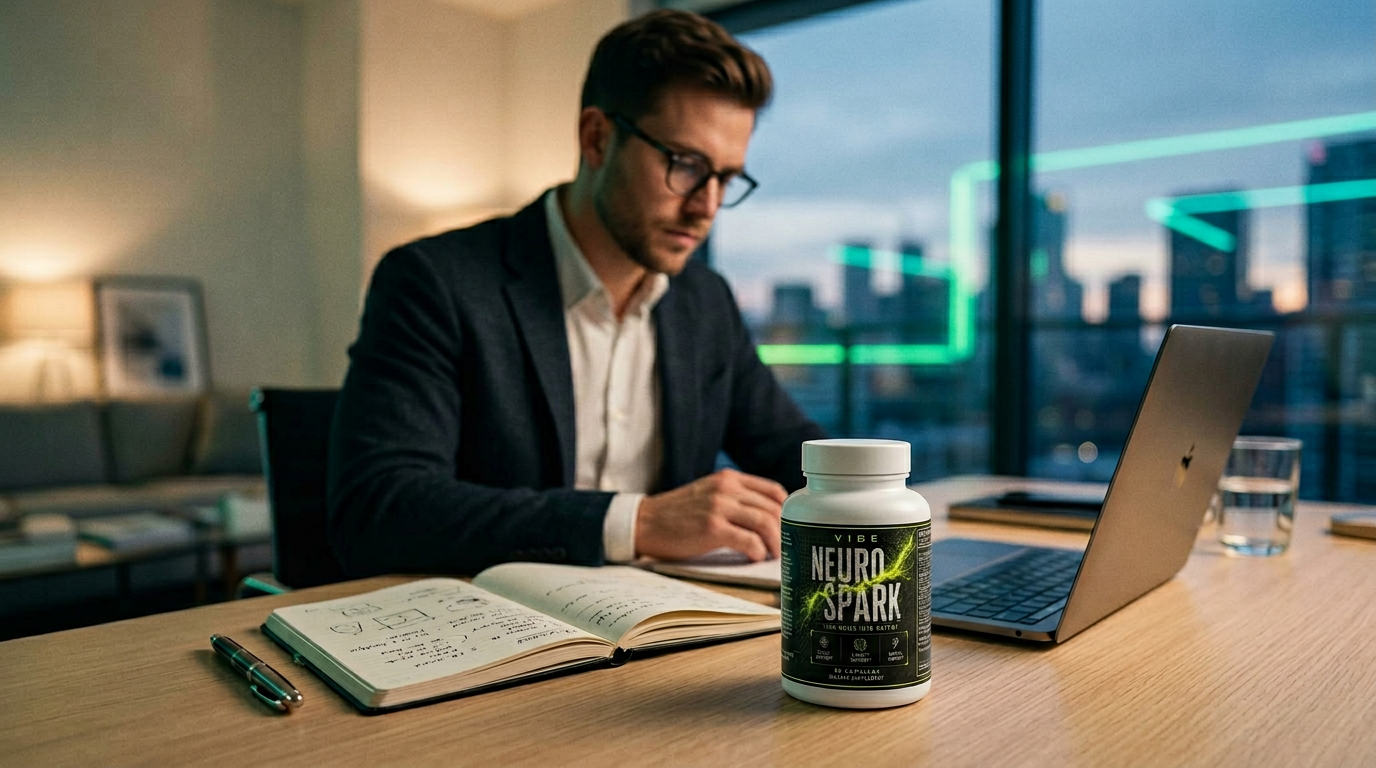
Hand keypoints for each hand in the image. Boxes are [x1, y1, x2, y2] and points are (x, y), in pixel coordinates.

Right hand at [634, 469, 787, 561]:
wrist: (644, 522)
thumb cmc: (677, 514)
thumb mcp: (708, 494)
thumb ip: (734, 499)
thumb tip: (767, 520)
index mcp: (729, 478)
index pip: (773, 491)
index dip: (786, 511)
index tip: (787, 527)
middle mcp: (727, 488)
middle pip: (773, 508)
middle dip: (783, 531)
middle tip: (783, 547)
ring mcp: (719, 507)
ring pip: (766, 523)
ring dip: (775, 543)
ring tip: (773, 555)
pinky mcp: (712, 528)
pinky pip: (749, 541)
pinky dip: (757, 552)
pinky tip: (754, 557)